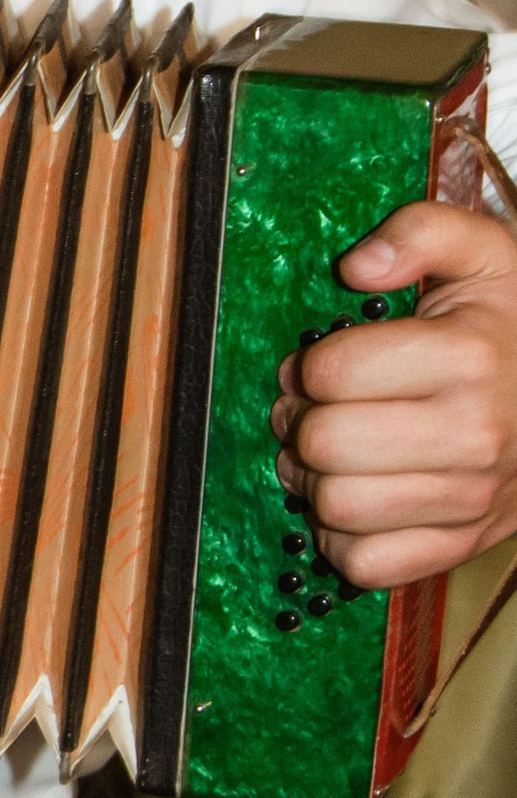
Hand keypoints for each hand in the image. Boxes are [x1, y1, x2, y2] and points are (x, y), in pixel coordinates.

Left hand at [272, 198, 516, 585]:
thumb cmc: (514, 327)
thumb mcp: (485, 254)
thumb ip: (421, 233)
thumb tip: (358, 267)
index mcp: (469, 357)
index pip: (330, 372)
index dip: (309, 366)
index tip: (323, 363)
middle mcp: (475, 433)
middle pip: (324, 445)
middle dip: (302, 423)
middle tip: (315, 411)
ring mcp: (471, 498)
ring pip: (336, 507)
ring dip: (314, 482)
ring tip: (331, 456)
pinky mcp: (462, 544)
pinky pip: (365, 564)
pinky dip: (344, 539)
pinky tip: (359, 500)